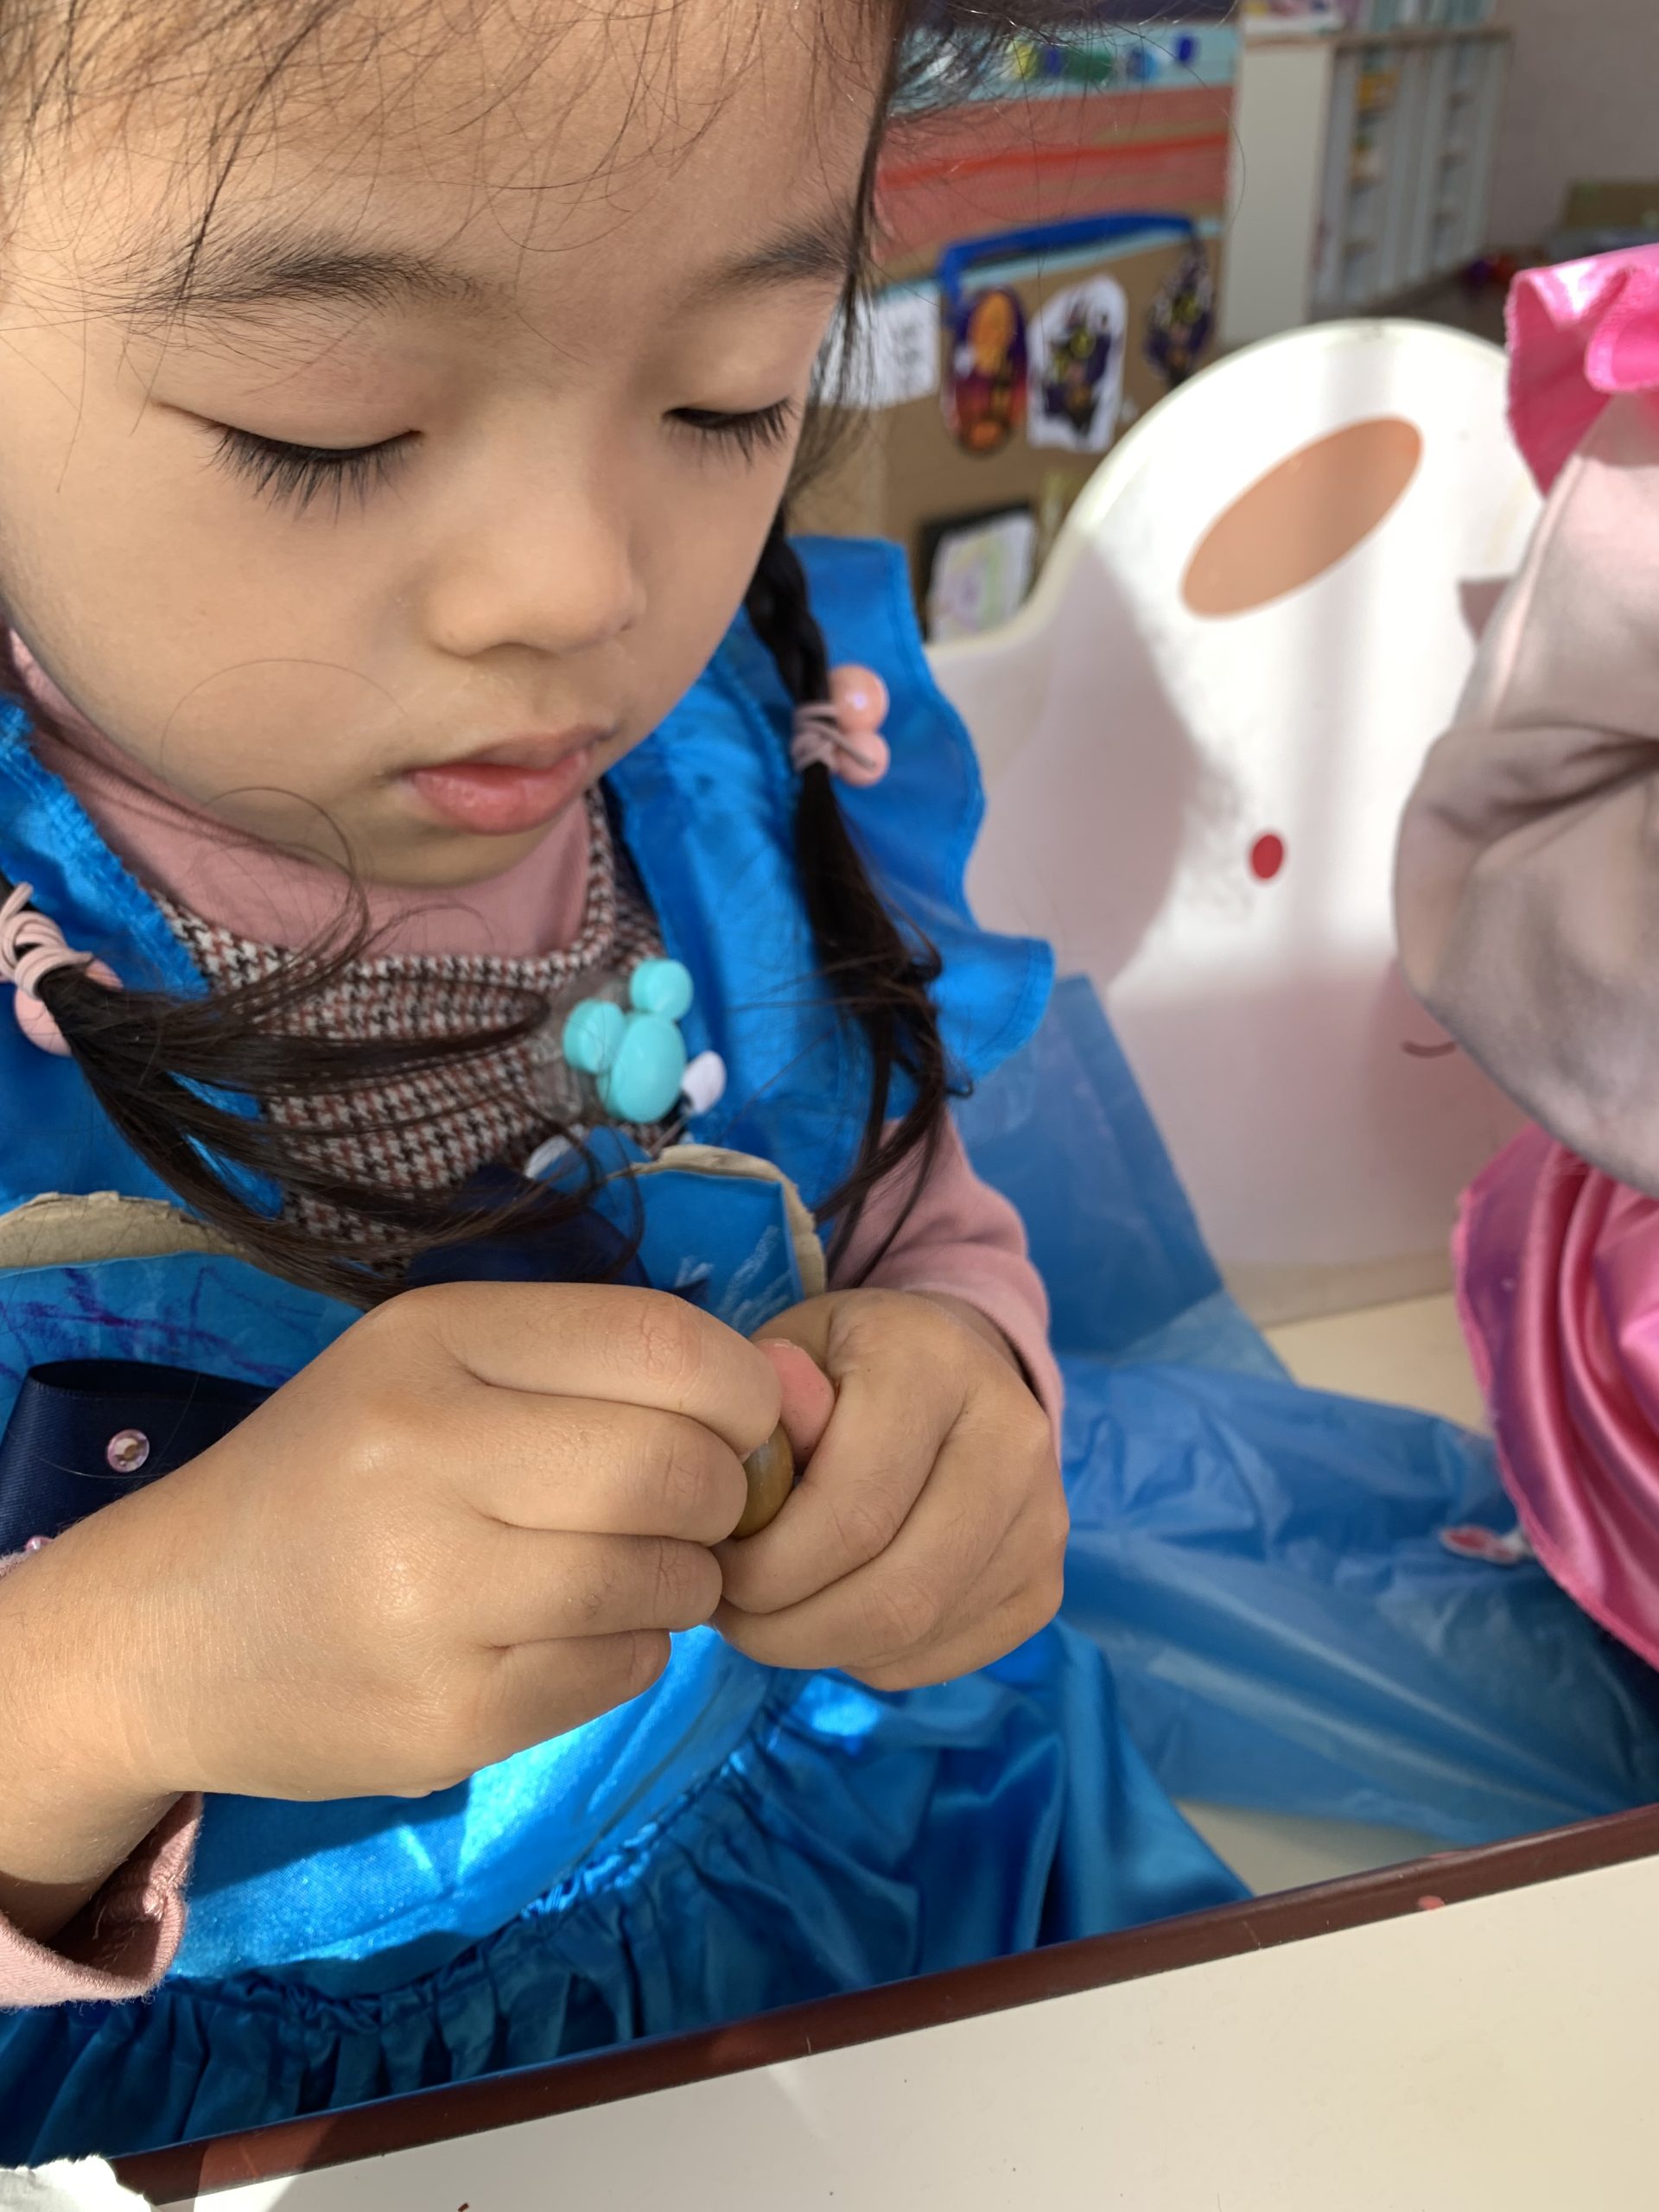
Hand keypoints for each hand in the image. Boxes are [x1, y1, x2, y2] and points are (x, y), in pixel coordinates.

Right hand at [7, 1285, 779, 1820]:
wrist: (163, 1633)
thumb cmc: (329, 1474)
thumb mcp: (436, 1365)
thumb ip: (600, 1362)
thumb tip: (789, 1404)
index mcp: (430, 1344)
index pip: (669, 1345)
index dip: (741, 1392)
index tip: (732, 1422)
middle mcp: (424, 1460)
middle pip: (680, 1470)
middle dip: (719, 1494)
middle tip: (678, 1507)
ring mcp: (431, 1603)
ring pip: (666, 1580)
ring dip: (680, 1578)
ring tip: (608, 1568)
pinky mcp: (445, 1722)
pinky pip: (623, 1671)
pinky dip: (628, 1648)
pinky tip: (557, 1632)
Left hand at [715, 1290, 1066, 1689]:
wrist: (945, 1369)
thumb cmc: (842, 1369)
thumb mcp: (785, 1359)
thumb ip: (763, 1412)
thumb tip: (749, 1469)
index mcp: (936, 1363)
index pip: (853, 1511)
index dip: (766, 1567)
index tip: (714, 1567)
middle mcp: (1012, 1436)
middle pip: (896, 1592)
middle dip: (790, 1629)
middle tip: (733, 1616)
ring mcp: (1044, 1516)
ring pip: (918, 1634)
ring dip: (822, 1648)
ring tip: (769, 1617)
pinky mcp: (1046, 1583)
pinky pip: (941, 1657)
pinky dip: (869, 1658)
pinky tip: (834, 1616)